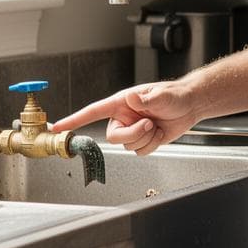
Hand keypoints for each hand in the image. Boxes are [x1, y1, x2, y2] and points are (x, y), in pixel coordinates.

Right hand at [52, 81, 198, 155]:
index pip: (93, 112)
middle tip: (149, 125)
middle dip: (132, 135)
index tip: (58, 128)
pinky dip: (151, 146)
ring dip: (145, 139)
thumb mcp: (161, 95)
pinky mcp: (142, 140)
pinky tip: (159, 134)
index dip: (74, 119)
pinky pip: (140, 152)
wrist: (190, 106)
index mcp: (121, 103)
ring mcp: (133, 129)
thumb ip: (145, 100)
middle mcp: (124, 117)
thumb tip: (130, 99)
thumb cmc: (175, 95)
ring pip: (128, 146)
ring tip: (156, 126)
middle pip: (113, 137)